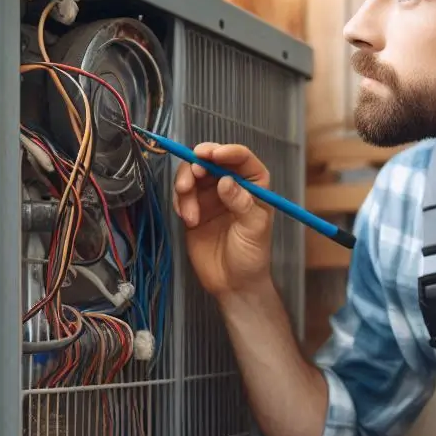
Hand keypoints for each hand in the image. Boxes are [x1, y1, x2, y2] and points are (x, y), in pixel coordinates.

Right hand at [172, 143, 273, 297]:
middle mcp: (231, 185)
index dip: (227, 152)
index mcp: (254, 185)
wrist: (233, 284)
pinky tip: (189, 220)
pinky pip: (182, 194)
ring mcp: (211, 196)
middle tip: (193, 177)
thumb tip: (226, 181)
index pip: (242, 159)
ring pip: (192, 174)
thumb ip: (242, 203)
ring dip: (185, 185)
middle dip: (198, 164)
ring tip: (189, 212)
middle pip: (211, 160)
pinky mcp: (193, 209)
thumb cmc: (252, 256)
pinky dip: (180, 201)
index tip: (212, 155)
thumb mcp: (254, 229)